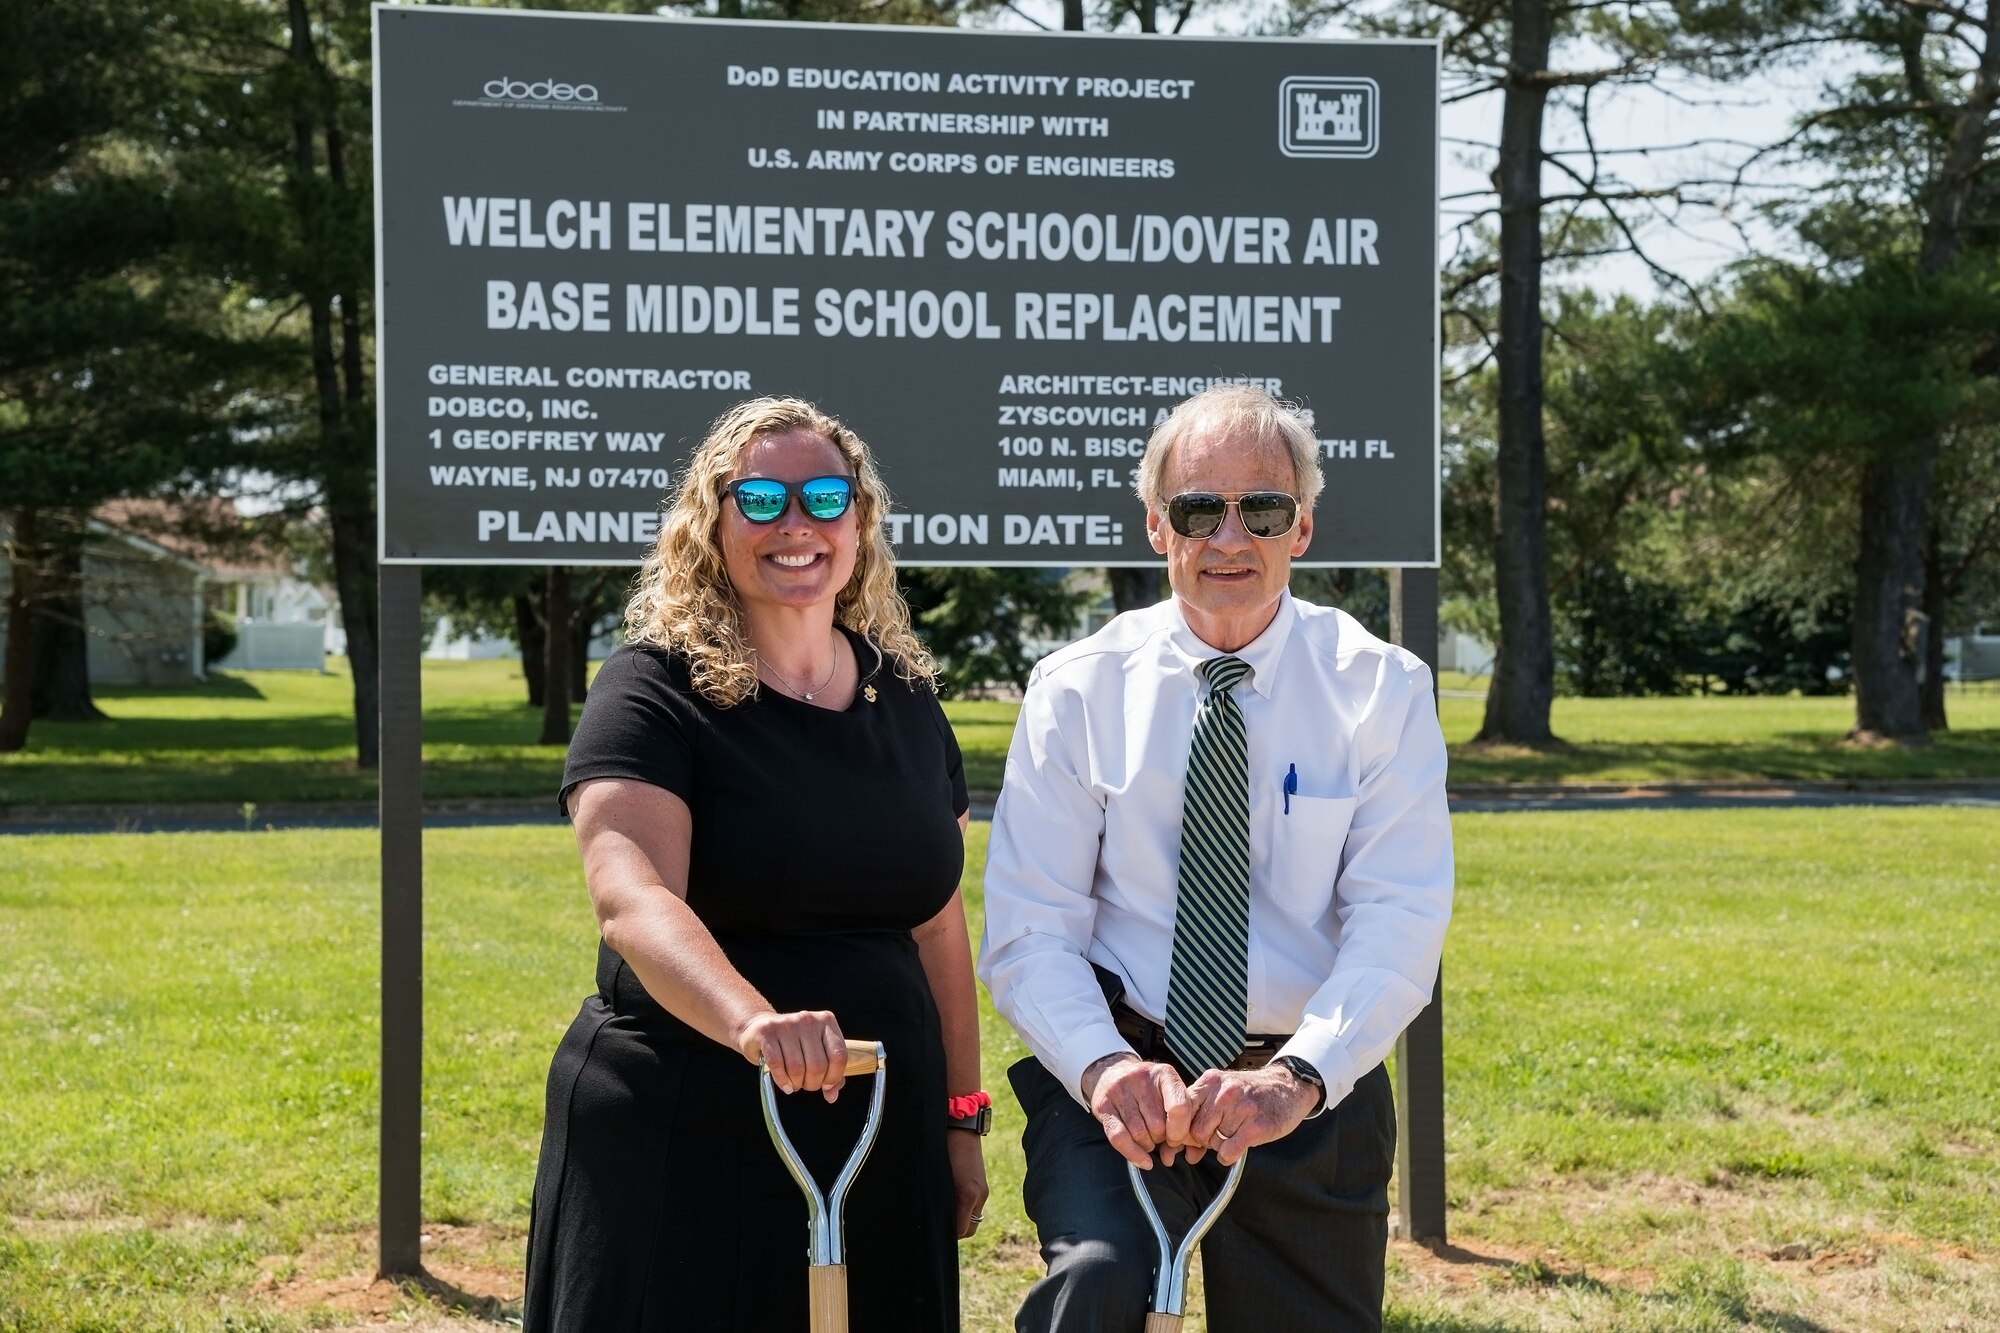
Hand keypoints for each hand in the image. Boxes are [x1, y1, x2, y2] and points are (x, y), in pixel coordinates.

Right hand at [737, 1009, 846, 1101]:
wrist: (758, 1028)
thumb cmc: (793, 1045)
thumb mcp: (816, 1053)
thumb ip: (830, 1074)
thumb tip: (832, 1096)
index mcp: (826, 1021)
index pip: (839, 1055)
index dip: (834, 1076)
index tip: (825, 1084)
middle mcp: (808, 1019)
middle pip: (817, 1065)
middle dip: (812, 1083)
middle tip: (805, 1084)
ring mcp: (787, 1024)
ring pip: (797, 1068)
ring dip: (796, 1084)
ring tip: (793, 1083)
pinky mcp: (767, 1032)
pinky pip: (777, 1064)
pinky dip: (782, 1080)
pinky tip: (785, 1085)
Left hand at [946, 1130, 988, 1239]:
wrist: (960, 1126)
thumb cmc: (943, 1148)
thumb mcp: (937, 1176)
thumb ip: (939, 1198)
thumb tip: (936, 1216)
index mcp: (967, 1193)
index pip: (961, 1230)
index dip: (948, 1234)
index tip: (936, 1231)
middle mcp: (979, 1195)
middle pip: (970, 1229)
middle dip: (955, 1231)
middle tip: (939, 1225)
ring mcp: (982, 1190)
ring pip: (974, 1218)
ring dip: (961, 1220)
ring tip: (945, 1213)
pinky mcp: (982, 1185)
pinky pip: (976, 1207)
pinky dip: (965, 1210)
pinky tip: (952, 1202)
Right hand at [1081, 1053, 1196, 1168]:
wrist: (1111, 1072)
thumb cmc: (1148, 1089)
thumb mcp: (1168, 1090)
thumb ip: (1181, 1113)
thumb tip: (1181, 1146)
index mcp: (1164, 1074)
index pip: (1179, 1108)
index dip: (1180, 1131)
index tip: (1176, 1138)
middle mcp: (1141, 1078)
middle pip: (1158, 1126)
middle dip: (1161, 1139)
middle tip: (1159, 1136)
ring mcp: (1120, 1090)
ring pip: (1139, 1134)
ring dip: (1147, 1145)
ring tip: (1148, 1139)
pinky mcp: (1103, 1105)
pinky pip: (1119, 1138)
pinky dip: (1133, 1154)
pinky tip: (1143, 1161)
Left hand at [1184, 1066, 1316, 1164]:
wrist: (1289, 1086)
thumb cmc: (1252, 1093)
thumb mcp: (1223, 1093)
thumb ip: (1200, 1116)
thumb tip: (1182, 1153)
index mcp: (1211, 1081)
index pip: (1180, 1110)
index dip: (1179, 1130)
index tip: (1182, 1140)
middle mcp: (1224, 1092)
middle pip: (1195, 1130)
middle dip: (1202, 1140)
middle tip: (1216, 1137)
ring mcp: (1241, 1108)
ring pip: (1212, 1142)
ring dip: (1219, 1146)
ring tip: (1232, 1135)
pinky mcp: (1256, 1126)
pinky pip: (1228, 1152)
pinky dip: (1229, 1156)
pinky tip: (1237, 1148)